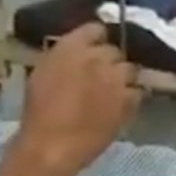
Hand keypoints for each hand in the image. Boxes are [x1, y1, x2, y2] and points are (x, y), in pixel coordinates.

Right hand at [17, 23, 141, 174]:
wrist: (52, 146)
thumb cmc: (38, 112)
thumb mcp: (42, 73)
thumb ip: (63, 58)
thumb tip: (76, 56)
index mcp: (71, 46)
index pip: (95, 29)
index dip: (95, 40)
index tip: (92, 49)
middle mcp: (97, 57)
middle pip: (114, 50)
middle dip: (109, 61)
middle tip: (101, 76)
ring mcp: (116, 79)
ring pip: (129, 69)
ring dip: (122, 78)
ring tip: (113, 92)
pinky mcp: (128, 101)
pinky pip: (137, 92)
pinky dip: (130, 97)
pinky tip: (120, 106)